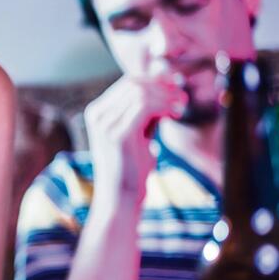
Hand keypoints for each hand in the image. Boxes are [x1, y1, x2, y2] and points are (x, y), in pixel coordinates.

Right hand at [83, 76, 186, 204]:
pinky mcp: (117, 134)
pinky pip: (144, 105)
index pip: (128, 82)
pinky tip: (174, 115)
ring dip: (165, 97)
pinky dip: (163, 106)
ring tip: (179, 108)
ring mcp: (104, 124)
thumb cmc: (132, 168)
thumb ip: (146, 113)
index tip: (176, 92)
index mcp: (97, 112)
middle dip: (162, 87)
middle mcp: (96, 114)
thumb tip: (166, 87)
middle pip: (134, 83)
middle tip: (182, 100)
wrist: (121, 197)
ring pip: (140, 91)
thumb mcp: (138, 133)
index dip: (155, 82)